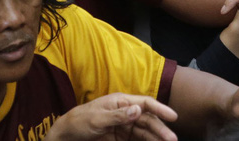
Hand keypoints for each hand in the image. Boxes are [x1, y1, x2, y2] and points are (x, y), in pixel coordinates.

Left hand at [45, 93, 177, 140]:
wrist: (64, 136)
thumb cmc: (79, 122)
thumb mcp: (97, 118)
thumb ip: (118, 115)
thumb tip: (138, 110)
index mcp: (121, 102)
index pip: (145, 103)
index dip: (161, 109)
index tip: (173, 117)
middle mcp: (126, 113)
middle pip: (148, 120)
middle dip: (160, 129)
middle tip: (172, 139)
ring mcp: (124, 126)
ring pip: (145, 131)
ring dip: (156, 137)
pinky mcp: (121, 137)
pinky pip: (137, 139)